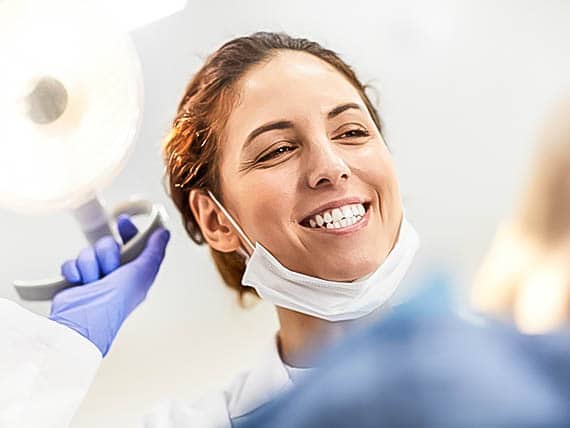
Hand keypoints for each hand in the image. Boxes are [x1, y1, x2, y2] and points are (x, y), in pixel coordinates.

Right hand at [50, 214, 170, 355]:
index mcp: (134, 272)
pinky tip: (78, 283)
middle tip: (109, 269)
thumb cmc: (114, 303)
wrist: (81, 321)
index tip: (123, 221)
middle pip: (108, 244)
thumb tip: (164, 234)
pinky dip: (74, 272)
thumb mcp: (141, 274)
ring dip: (90, 265)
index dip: (129, 231)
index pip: (133, 243)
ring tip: (93, 282)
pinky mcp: (75, 279)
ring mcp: (94, 276)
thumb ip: (154, 252)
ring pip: (89, 251)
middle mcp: (115, 273)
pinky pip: (72, 262)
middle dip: (107, 254)